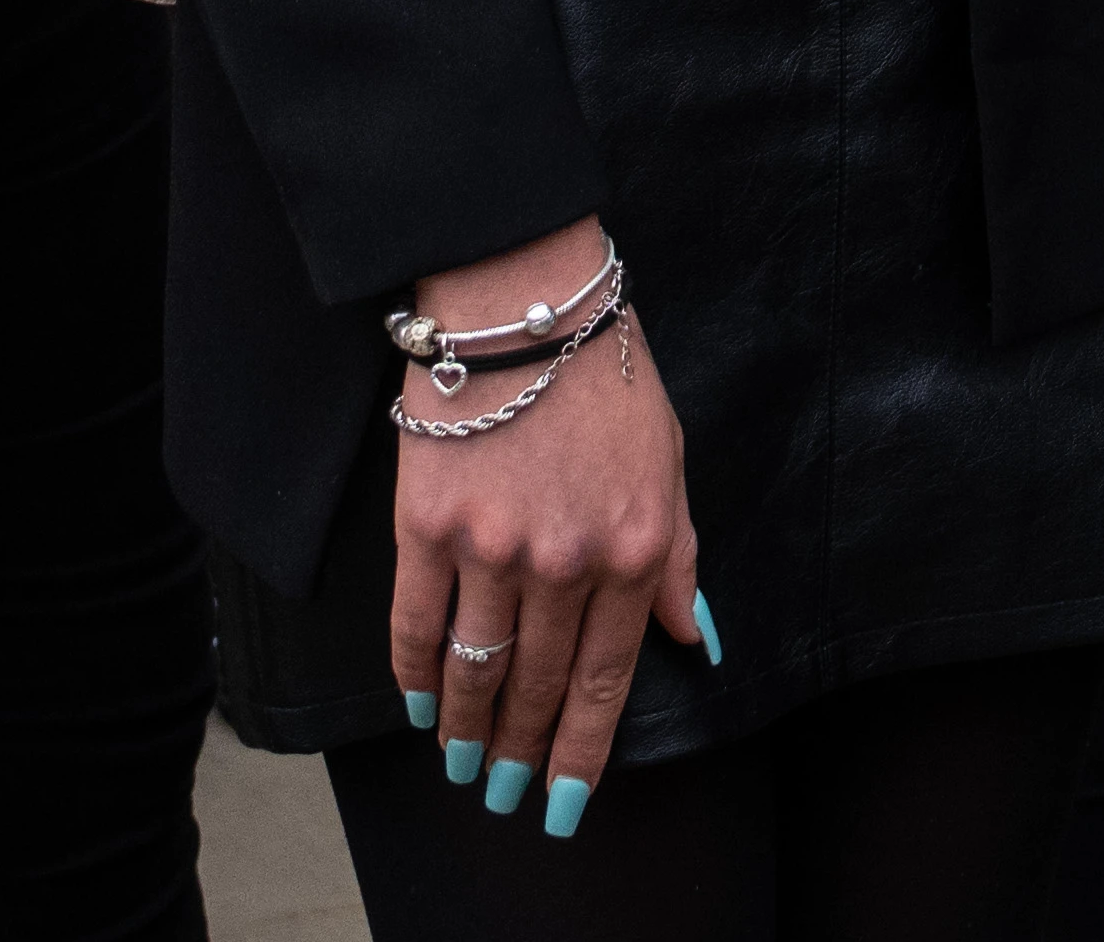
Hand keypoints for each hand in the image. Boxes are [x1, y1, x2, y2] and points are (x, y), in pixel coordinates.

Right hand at [387, 216, 701, 833]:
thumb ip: (675, 556)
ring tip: (464, 767)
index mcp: (631, 548)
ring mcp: (491, 549)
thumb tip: (687, 635)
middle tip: (507, 797)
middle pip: (538, 684)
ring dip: (469, 728)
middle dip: (524, 752)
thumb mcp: (669, 461)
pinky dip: (416, 674)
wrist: (524, 300)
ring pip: (477, 668)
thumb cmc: (605, 374)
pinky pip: (416, 622)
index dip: (583, 750)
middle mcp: (564, 562)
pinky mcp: (426, 526)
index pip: (605, 678)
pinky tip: (421, 705)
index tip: (568, 802)